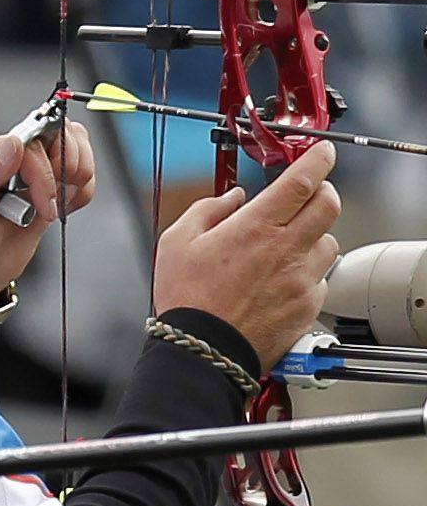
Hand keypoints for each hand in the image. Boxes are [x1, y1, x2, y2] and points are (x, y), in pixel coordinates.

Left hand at [0, 121, 97, 309]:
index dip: (42, 168)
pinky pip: (81, 174)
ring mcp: (30, 172)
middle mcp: (8, 156)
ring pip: (75, 148)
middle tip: (48, 203)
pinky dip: (82, 191)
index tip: (41, 201)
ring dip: (77, 176)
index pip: (29, 140)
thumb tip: (13, 143)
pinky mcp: (47, 190)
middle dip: (63, 169)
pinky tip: (63, 209)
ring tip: (53, 206)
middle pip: (59, 136)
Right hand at [150, 140, 341, 369]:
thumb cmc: (187, 300)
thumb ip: (207, 210)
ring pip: (328, 241)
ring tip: (285, 251)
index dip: (318, 159)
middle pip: (329, 203)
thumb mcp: (176, 243)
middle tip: (305, 198)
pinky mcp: (308, 304)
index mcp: (257, 227)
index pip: (304, 179)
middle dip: (321, 192)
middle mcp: (287, 248)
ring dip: (312, 238)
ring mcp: (302, 277)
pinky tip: (280, 284)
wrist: (203, 351)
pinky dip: (306, 275)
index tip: (321, 153)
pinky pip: (320, 279)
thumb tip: (232, 197)